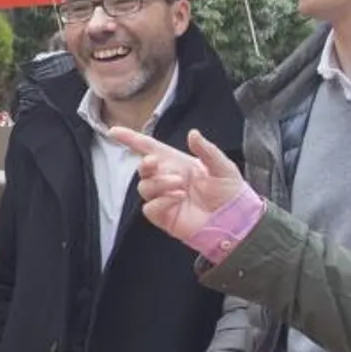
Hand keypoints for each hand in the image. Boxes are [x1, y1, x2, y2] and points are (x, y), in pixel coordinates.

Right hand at [109, 127, 252, 243]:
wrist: (236, 219)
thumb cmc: (230, 192)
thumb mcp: (222, 166)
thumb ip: (206, 150)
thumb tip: (192, 133)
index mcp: (178, 163)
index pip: (149, 148)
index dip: (131, 139)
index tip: (114, 132)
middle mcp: (168, 179)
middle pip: (143, 168)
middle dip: (145, 164)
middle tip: (155, 163)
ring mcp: (164, 198)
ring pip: (144, 187)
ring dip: (159, 183)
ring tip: (180, 186)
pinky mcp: (164, 216)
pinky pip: (150, 207)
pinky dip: (161, 200)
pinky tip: (178, 198)